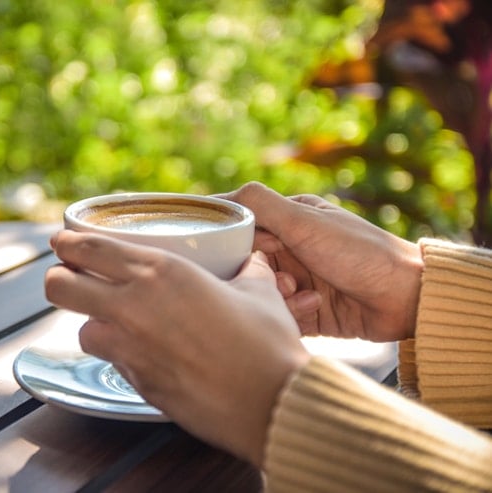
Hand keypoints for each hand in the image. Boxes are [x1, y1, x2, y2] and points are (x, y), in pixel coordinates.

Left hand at [45, 230, 308, 466]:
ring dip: (92, 323)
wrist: (274, 403)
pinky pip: (112, 362)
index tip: (62, 240)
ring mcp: (129, 348)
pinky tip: (145, 352)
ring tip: (114, 321)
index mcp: (160, 272)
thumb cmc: (268, 343)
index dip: (66, 242)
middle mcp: (133, 306)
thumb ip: (246, 268)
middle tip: (72, 277)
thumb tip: (252, 260)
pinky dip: (120, 354)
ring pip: (81, 329)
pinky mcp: (136, 383)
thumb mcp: (259, 290)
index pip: (88, 248)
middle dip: (58, 278)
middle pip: (58, 286)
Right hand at [219, 182, 423, 340]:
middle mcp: (291, 250)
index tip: (233, 253)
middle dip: (258, 275)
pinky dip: (292, 314)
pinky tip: (315, 307)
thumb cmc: (359, 252)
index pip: (242, 228)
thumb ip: (260, 204)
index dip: (235, 242)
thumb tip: (213, 198)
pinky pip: (279, 316)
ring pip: (261, 293)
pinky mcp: (306, 313)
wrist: (406, 297)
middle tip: (280, 278)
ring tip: (302, 294)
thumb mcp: (304, 222)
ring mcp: (299, 282)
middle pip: (247, 265)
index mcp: (288, 221)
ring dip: (278, 296)